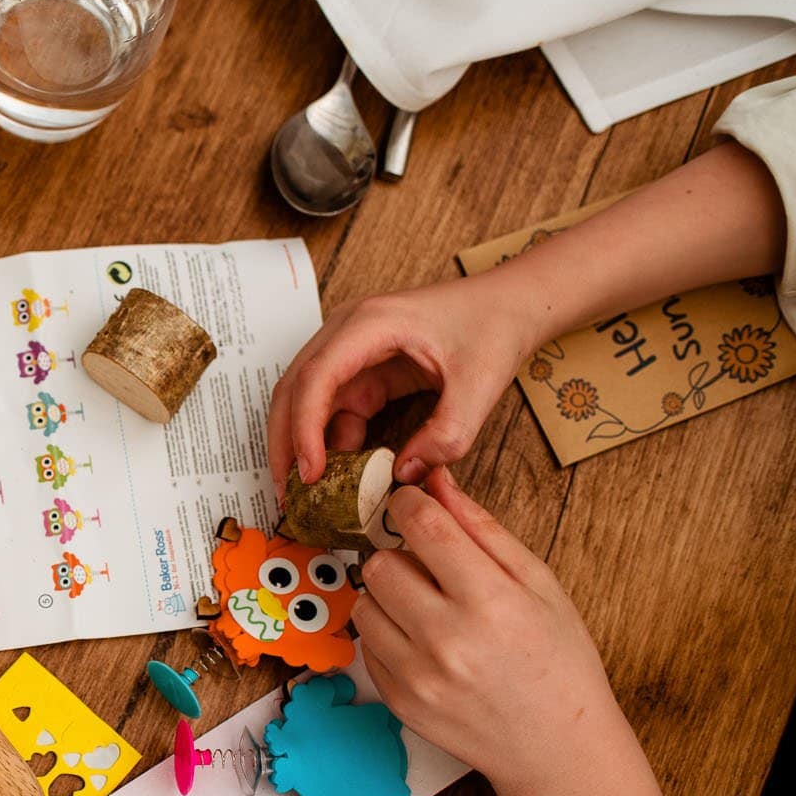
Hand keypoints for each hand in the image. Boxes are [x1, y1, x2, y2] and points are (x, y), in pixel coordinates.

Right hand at [267, 275, 535, 494]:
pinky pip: (333, 409)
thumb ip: (447, 435)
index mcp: (370, 324)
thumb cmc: (493, 325)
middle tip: (288, 492)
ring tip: (307, 490)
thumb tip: (403, 475)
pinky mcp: (362, 370)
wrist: (509, 303)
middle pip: (294, 389)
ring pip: (305, 401)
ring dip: (302, 444)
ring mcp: (350, 351)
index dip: (304, 428)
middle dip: (286, 442)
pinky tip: (339, 472)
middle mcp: (347, 332)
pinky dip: (330, 441)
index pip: (316, 378)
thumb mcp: (480, 385)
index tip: (309, 473)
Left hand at [351, 469, 626, 786]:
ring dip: (388, 596)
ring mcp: (416, 675)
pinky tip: (425, 643)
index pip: (421, 526)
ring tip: (429, 608)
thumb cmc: (558, 661)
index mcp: (489, 601)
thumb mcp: (539, 584)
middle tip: (430, 568)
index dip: (409, 503)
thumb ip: (483, 530)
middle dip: (400, 555)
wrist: (557, 747)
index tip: (411, 503)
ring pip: (364, 604)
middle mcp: (446, 638)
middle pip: (380, 564)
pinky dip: (388, 634)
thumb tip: (437, 482)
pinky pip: (367, 646)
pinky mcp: (397, 701)